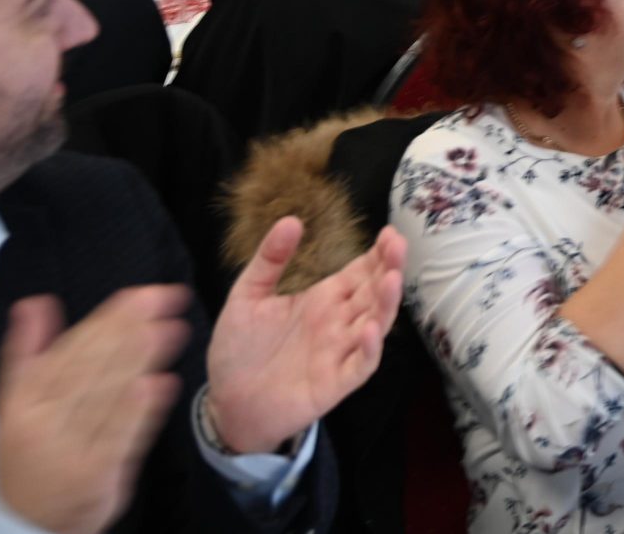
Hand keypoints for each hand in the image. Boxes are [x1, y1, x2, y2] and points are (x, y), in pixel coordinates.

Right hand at [0, 287, 187, 533]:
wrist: (24, 523)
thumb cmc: (26, 454)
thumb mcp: (14, 404)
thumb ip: (27, 352)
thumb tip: (35, 302)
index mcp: (23, 401)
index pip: (69, 351)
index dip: (107, 319)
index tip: (138, 294)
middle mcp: (44, 423)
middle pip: (92, 368)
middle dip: (131, 330)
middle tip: (165, 299)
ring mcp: (71, 451)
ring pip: (109, 398)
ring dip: (142, 361)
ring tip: (170, 329)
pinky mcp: (96, 477)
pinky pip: (120, 438)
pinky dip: (142, 411)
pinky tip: (162, 383)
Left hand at [206, 215, 405, 457]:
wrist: (226, 403)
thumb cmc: (239, 351)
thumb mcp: (247, 297)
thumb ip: (269, 261)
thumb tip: (292, 220)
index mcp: (322, 300)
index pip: (360, 272)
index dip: (377, 254)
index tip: (389, 232)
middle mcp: (338, 323)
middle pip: (373, 292)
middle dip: (389, 268)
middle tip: (397, 244)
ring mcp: (339, 353)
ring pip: (375, 324)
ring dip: (387, 303)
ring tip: (392, 278)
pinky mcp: (334, 383)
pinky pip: (360, 366)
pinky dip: (370, 349)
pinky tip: (370, 329)